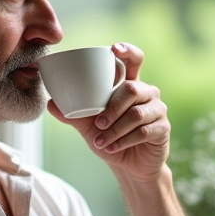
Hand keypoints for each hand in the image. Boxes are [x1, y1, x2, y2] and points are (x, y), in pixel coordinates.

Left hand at [48, 42, 169, 183]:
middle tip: (98, 124)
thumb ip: (73, 114)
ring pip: (136, 114)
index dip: (127, 51)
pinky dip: (123, 141)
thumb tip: (51, 104)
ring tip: (101, 141)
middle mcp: (147, 93)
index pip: (134, 60)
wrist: (128, 166)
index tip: (114, 49)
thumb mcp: (89, 126)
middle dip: (112, 108)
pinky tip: (111, 148)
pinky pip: (143, 131)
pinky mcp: (163, 128)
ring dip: (115, 129)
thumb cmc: (111, 139)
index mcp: (130, 85)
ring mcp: (158, 110)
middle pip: (132, 89)